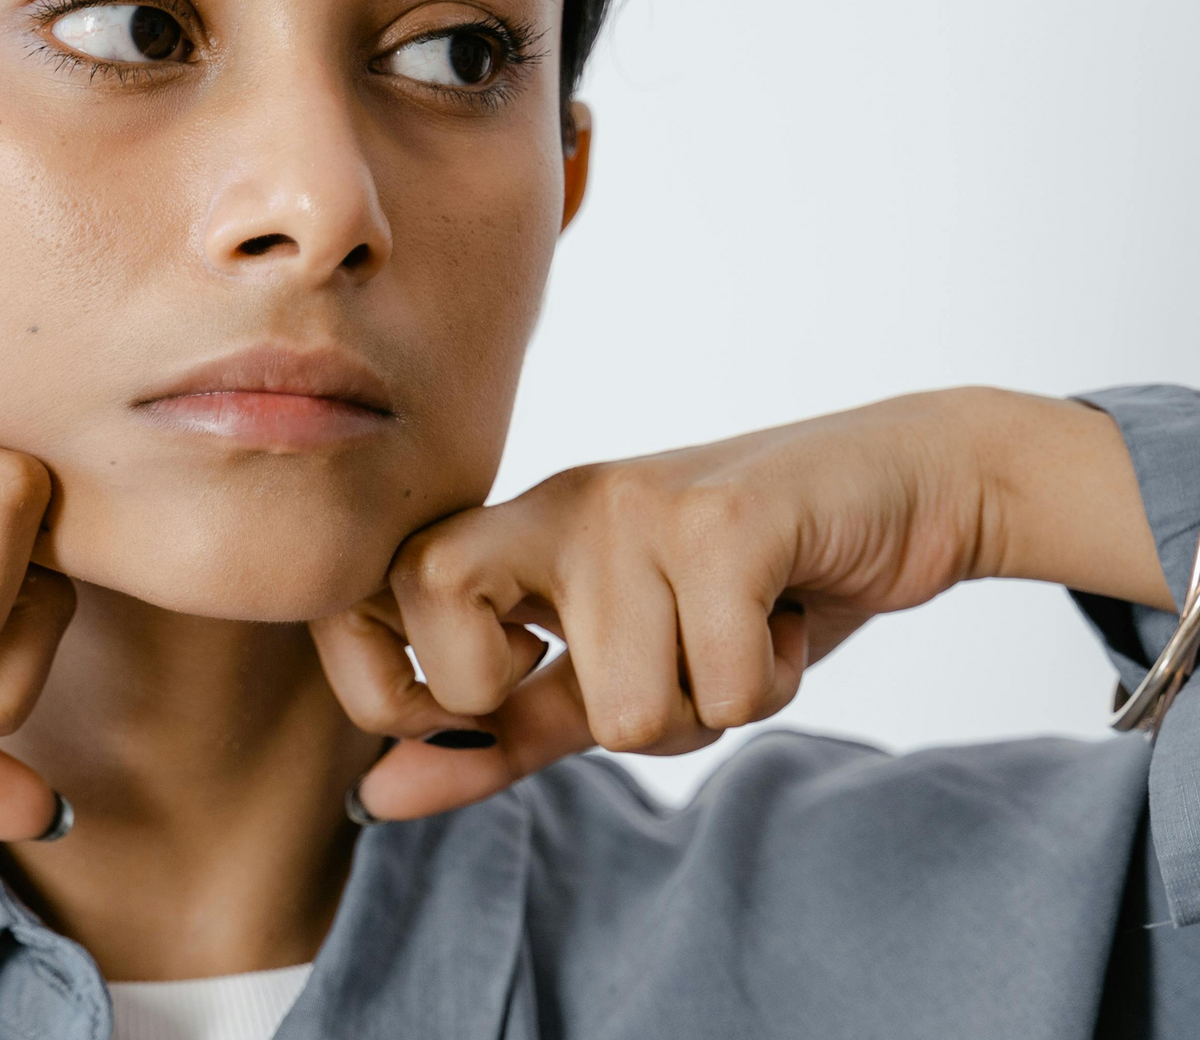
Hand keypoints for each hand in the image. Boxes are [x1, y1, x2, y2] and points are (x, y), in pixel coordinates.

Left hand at [312, 388, 1173, 821]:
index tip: (504, 702)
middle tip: (646, 668)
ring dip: (703, 712)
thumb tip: (370, 798)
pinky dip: (770, 686)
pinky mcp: (723, 522)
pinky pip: (720, 689)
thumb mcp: (606, 668)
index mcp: (511, 531)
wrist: (911, 483)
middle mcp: (557, 507)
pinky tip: (788, 618)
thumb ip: (495, 734)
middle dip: (565, 713)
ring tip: (739, 637)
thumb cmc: (745, 590)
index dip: (394, 689)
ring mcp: (635, 508)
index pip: (376, 600)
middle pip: (465, 669)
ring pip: (624, 715)